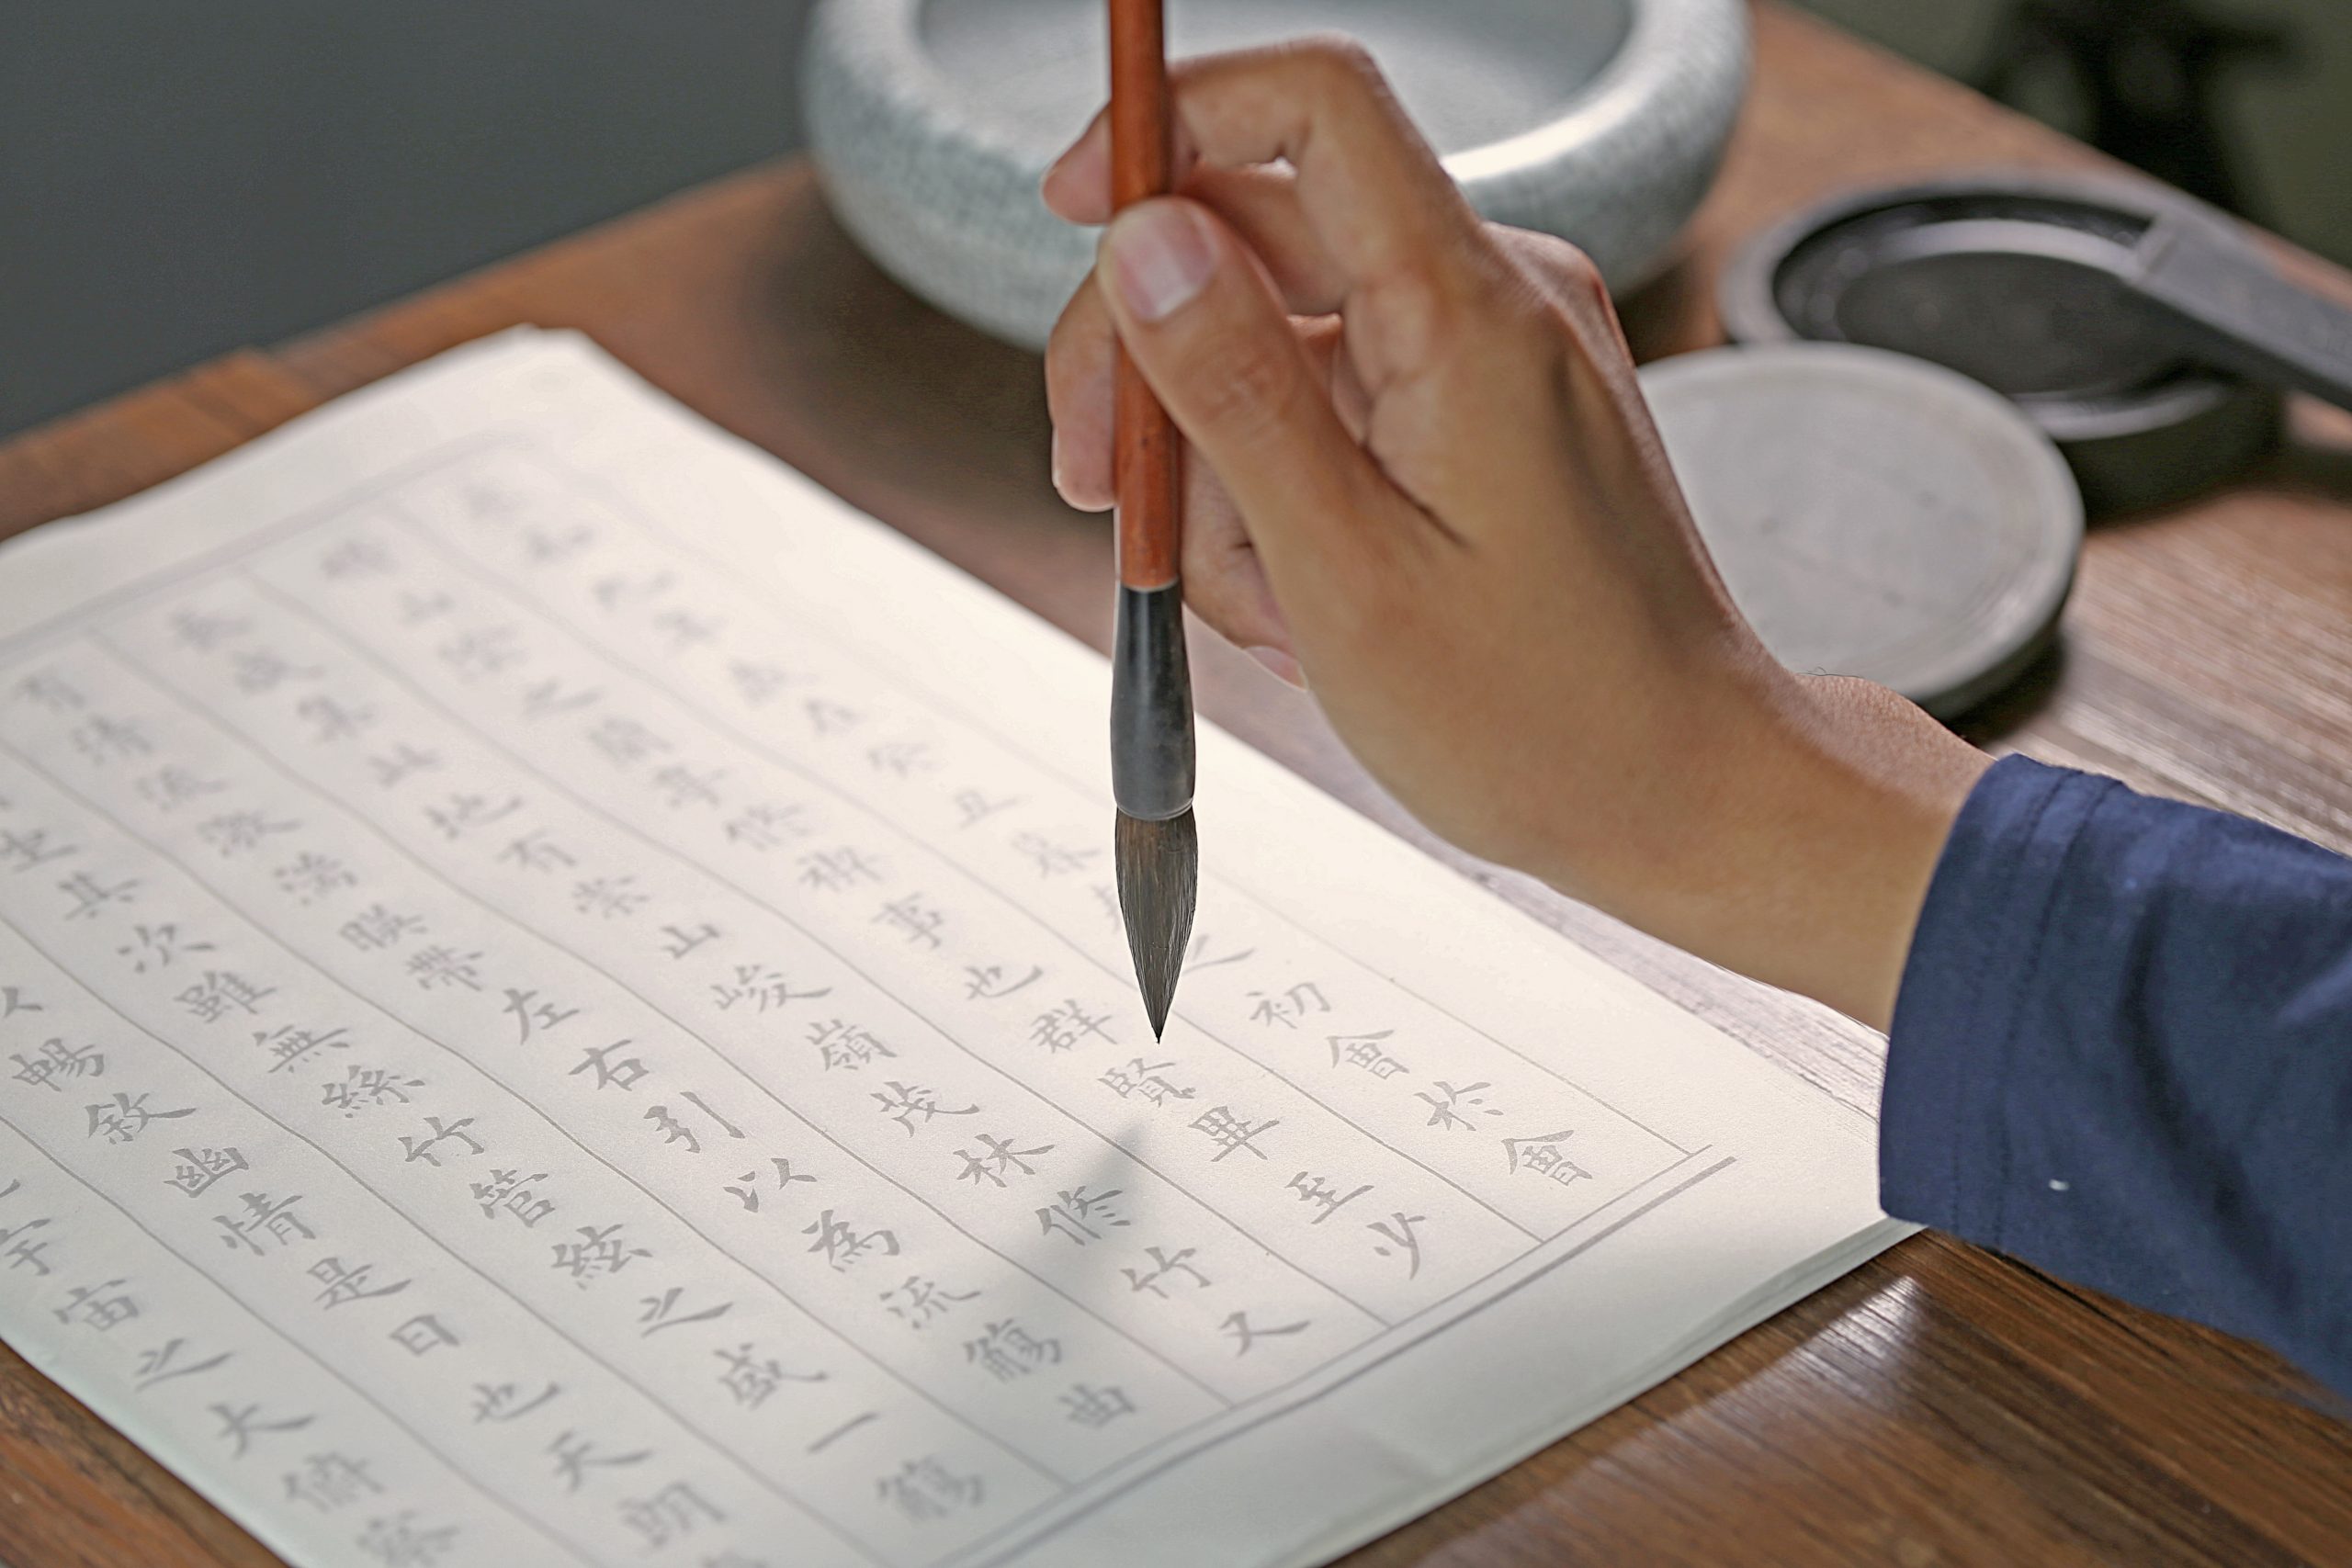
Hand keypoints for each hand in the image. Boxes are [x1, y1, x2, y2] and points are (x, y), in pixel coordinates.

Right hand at [1043, 41, 1989, 1027]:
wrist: (1686, 790)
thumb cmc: (1545, 717)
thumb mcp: (1345, 570)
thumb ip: (1235, 388)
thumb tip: (1142, 238)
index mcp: (1468, 310)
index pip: (1312, 104)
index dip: (1170, 122)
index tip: (1072, 205)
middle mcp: (1492, 295)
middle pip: (1255, 232)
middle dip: (1152, 363)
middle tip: (1103, 494)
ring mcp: (1490, 350)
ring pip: (1276, 339)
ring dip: (1221, 468)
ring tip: (1259, 609)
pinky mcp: (1483, 406)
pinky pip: (1334, 400)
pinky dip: (1284, 492)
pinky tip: (1300, 600)